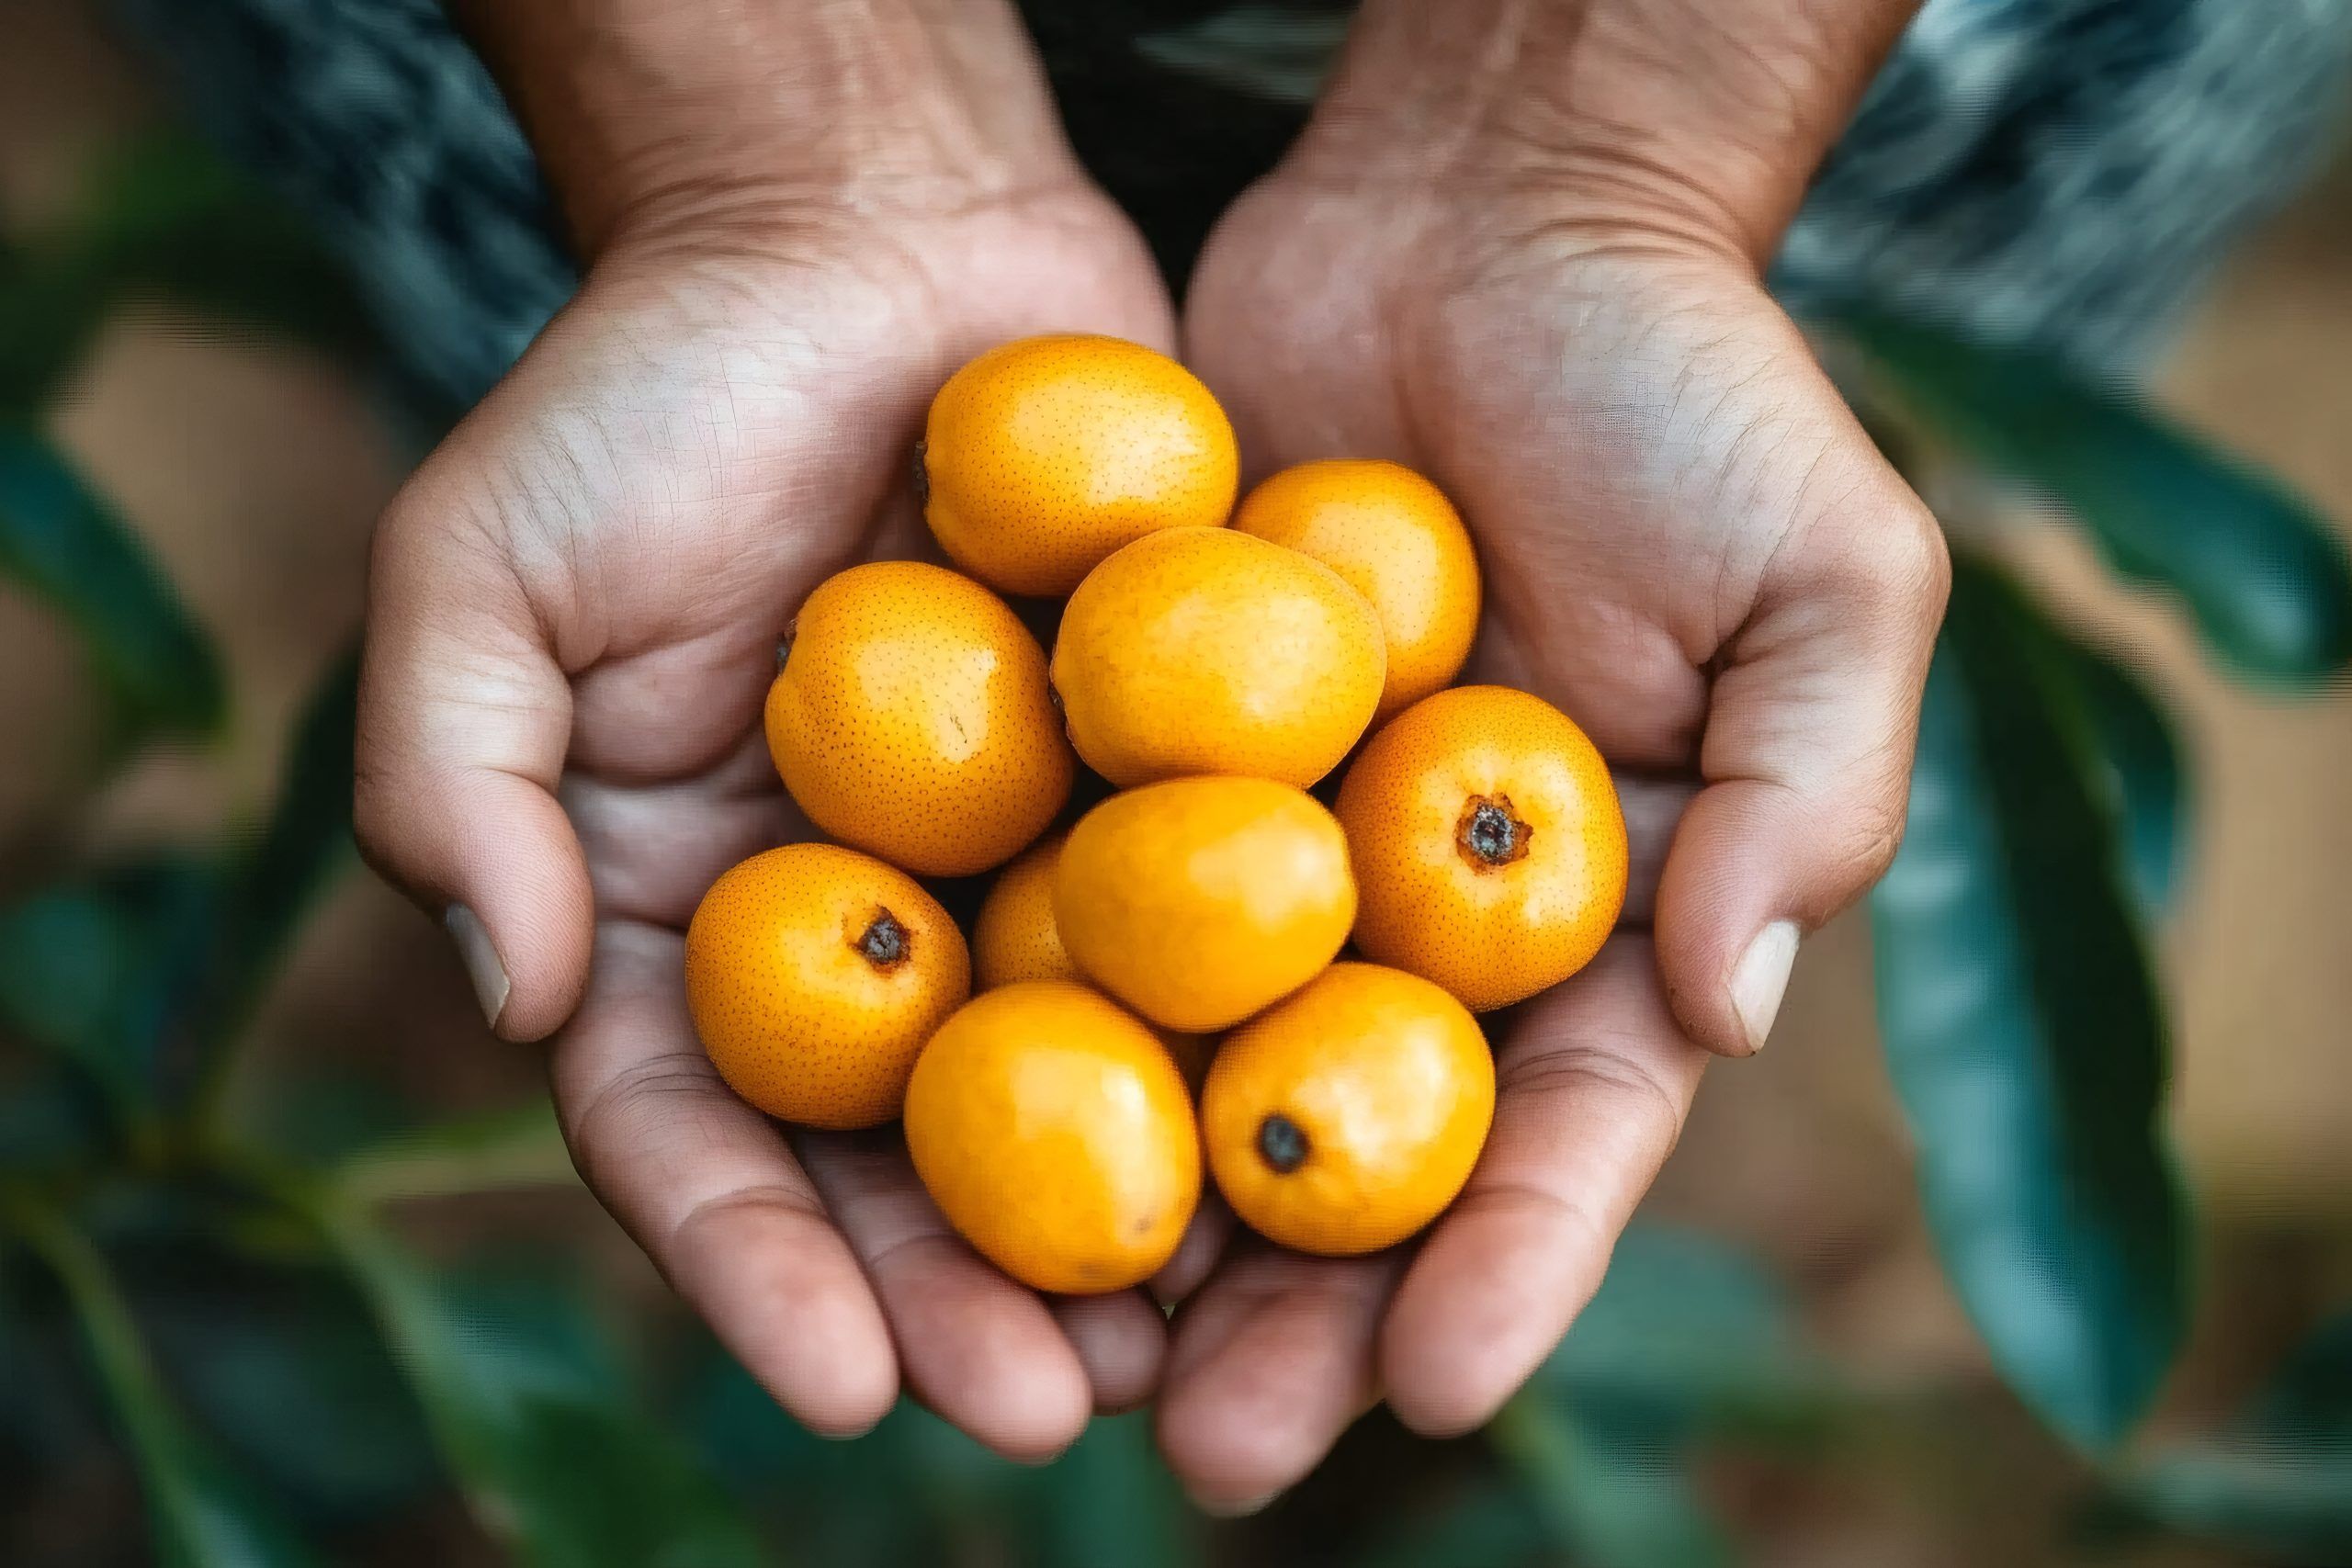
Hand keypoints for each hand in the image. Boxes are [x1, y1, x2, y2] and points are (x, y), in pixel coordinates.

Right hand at [354, 3, 1176, 1459]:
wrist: (863, 233)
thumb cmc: (651, 391)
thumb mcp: (483, 567)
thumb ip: (458, 784)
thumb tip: (517, 1007)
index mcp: (675, 924)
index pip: (696, 1138)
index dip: (759, 1270)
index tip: (845, 1390)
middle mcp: (851, 933)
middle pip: (902, 1160)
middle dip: (968, 1297)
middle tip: (1059, 1409)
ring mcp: (1011, 874)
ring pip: (1072, 1087)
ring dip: (1131, 1227)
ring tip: (1205, 1351)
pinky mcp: (1158, 789)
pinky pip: (1210, 931)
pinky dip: (1255, 1036)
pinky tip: (1316, 1134)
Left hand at [1159, 3, 1945, 1508]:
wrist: (1484, 220)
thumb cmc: (1688, 392)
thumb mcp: (1825, 575)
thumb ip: (1807, 792)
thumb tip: (1726, 1007)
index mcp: (1597, 917)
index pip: (1566, 1131)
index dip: (1511, 1265)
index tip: (1433, 1382)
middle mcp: (1421, 915)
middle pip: (1358, 1150)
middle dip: (1295, 1309)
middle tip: (1204, 1449)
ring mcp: (1273, 845)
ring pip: (1196, 1068)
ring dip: (1134, 1224)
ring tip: (1053, 1366)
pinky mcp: (1142, 756)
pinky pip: (1079, 899)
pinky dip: (1020, 1016)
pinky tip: (938, 1138)